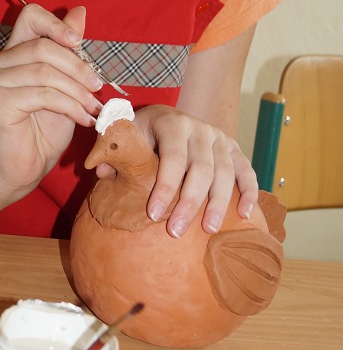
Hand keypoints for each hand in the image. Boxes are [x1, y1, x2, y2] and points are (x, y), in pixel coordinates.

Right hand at [0, 4, 102, 199]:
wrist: (23, 168)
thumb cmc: (44, 129)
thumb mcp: (66, 85)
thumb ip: (70, 52)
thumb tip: (80, 11)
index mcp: (12, 52)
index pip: (30, 16)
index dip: (56, 24)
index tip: (79, 43)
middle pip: (43, 47)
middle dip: (78, 68)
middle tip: (98, 88)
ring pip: (45, 72)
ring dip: (77, 91)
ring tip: (93, 108)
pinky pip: (43, 94)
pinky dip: (70, 106)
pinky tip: (83, 119)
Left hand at [96, 105, 258, 237]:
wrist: (170, 117)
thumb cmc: (144, 132)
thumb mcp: (127, 133)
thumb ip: (113, 150)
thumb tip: (100, 171)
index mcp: (173, 123)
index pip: (172, 158)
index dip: (165, 187)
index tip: (153, 214)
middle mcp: (201, 129)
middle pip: (202, 169)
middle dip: (189, 202)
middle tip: (176, 231)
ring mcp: (221, 139)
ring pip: (226, 173)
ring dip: (218, 204)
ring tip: (207, 230)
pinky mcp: (235, 150)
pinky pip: (247, 171)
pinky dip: (249, 192)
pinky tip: (244, 215)